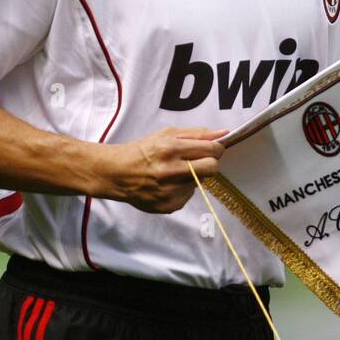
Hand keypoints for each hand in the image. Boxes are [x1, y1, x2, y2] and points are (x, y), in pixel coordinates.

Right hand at [99, 127, 227, 213]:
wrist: (116, 174)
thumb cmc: (141, 151)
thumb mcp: (166, 135)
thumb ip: (196, 134)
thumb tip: (223, 133)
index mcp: (170, 149)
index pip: (211, 150)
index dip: (216, 148)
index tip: (213, 148)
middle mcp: (171, 171)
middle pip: (212, 168)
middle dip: (210, 162)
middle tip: (199, 160)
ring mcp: (171, 191)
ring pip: (200, 183)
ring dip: (193, 176)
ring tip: (173, 172)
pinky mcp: (170, 205)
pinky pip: (188, 195)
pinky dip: (182, 189)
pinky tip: (167, 184)